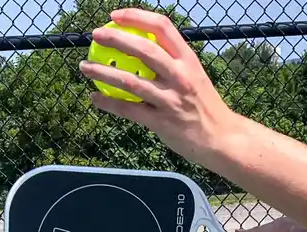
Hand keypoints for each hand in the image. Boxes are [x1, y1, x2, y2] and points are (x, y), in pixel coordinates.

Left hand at [79, 9, 239, 162]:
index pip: (162, 27)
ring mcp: (171, 99)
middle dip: (116, 39)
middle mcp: (180, 76)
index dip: (136, 17)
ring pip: (131, 81)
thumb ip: (172, 62)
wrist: (222, 139)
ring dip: (103, 72)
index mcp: (188, 60)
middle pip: (144, 49)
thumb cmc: (205, 106)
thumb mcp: (194, 76)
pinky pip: (129, 110)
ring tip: (84, 67)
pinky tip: (95, 98)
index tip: (115, 16)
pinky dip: (109, 103)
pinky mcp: (162, 122)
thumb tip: (142, 47)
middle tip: (95, 36)